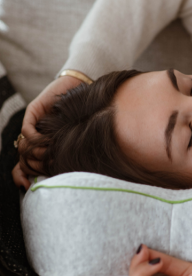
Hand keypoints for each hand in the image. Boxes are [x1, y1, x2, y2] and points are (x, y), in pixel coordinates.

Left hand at [12, 75, 82, 189]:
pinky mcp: (33, 113)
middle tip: (46, 167)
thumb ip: (69, 154)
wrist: (83, 89)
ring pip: (22, 146)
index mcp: (45, 145)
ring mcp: (34, 124)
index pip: (25, 165)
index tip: (28, 186)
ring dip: (36, 153)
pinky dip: (35, 139)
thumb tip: (63, 175)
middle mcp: (37, 136)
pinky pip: (27, 132)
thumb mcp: (77, 139)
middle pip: (22, 158)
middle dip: (31, 167)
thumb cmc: (86, 116)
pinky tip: (48, 140)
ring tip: (50, 152)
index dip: (22, 176)